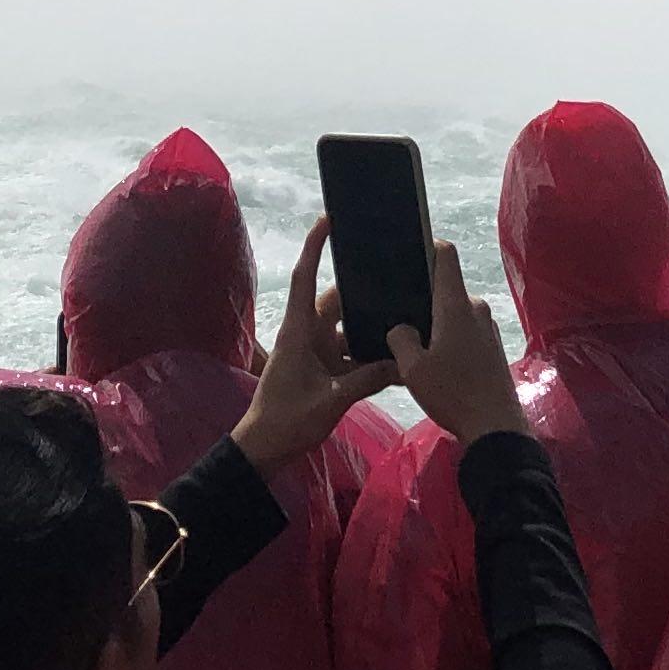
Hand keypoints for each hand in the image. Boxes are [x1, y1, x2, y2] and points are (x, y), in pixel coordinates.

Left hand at [231, 220, 398, 471]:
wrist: (264, 451)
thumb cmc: (287, 420)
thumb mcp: (330, 401)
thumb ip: (367, 380)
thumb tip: (402, 362)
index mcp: (298, 331)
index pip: (305, 278)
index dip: (314, 247)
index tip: (328, 219)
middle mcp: (307, 335)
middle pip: (336, 302)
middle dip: (361, 290)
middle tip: (396, 277)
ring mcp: (315, 353)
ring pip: (346, 328)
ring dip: (368, 326)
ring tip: (403, 315)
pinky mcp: (323, 372)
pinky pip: (350, 354)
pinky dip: (368, 353)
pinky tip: (396, 356)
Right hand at [387, 241, 528, 448]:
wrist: (496, 427)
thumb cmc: (452, 393)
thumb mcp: (413, 369)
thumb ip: (401, 339)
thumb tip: (402, 328)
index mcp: (456, 305)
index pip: (446, 256)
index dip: (428, 246)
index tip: (408, 252)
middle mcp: (476, 309)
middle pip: (447, 288)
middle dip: (425, 297)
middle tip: (399, 312)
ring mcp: (488, 329)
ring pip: (456, 313)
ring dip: (439, 322)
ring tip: (416, 342)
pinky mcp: (493, 348)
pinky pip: (467, 331)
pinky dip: (452, 338)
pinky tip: (439, 361)